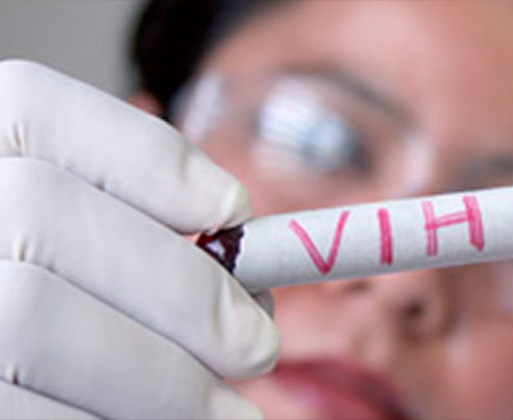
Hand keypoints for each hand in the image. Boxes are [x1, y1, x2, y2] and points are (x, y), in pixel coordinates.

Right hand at [0, 60, 278, 418]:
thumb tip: (244, 275)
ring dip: (163, 375)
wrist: (11, 369)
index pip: (36, 109)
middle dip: (178, 284)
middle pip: (44, 210)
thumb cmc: (70, 307)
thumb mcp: (75, 252)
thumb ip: (134, 237)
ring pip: (33, 317)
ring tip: (227, 410)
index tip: (235, 207)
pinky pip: (27, 415)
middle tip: (258, 346)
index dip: (146, 156)